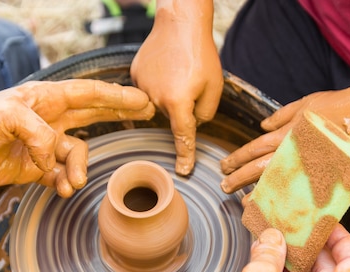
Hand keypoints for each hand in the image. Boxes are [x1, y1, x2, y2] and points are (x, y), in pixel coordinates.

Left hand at [0, 80, 154, 196]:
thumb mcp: (2, 115)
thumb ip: (38, 131)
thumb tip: (55, 156)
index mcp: (41, 99)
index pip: (86, 94)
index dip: (116, 97)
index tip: (141, 99)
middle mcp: (45, 119)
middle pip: (92, 114)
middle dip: (119, 114)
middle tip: (145, 114)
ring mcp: (40, 145)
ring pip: (77, 154)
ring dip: (79, 169)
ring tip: (72, 182)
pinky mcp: (32, 168)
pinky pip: (61, 174)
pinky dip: (65, 183)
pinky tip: (60, 189)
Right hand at [131, 0, 222, 174]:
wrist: (179, 21)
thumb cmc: (200, 52)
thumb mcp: (214, 87)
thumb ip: (205, 113)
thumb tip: (192, 123)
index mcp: (177, 103)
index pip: (182, 137)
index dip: (184, 156)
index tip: (182, 171)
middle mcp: (155, 98)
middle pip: (171, 115)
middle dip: (182, 104)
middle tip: (190, 79)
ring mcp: (141, 85)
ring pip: (159, 102)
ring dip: (169, 93)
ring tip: (178, 70)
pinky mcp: (134, 74)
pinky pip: (148, 88)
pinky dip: (158, 82)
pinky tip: (166, 66)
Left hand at [220, 85, 349, 192]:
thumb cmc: (336, 106)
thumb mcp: (304, 104)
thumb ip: (281, 116)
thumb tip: (262, 125)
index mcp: (285, 134)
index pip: (254, 149)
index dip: (237, 159)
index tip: (224, 166)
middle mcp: (291, 153)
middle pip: (259, 169)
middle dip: (239, 179)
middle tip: (225, 187)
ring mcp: (306, 167)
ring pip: (276, 183)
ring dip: (258, 194)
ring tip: (245, 203)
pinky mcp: (322, 177)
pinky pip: (299, 193)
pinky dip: (287, 201)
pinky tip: (278, 209)